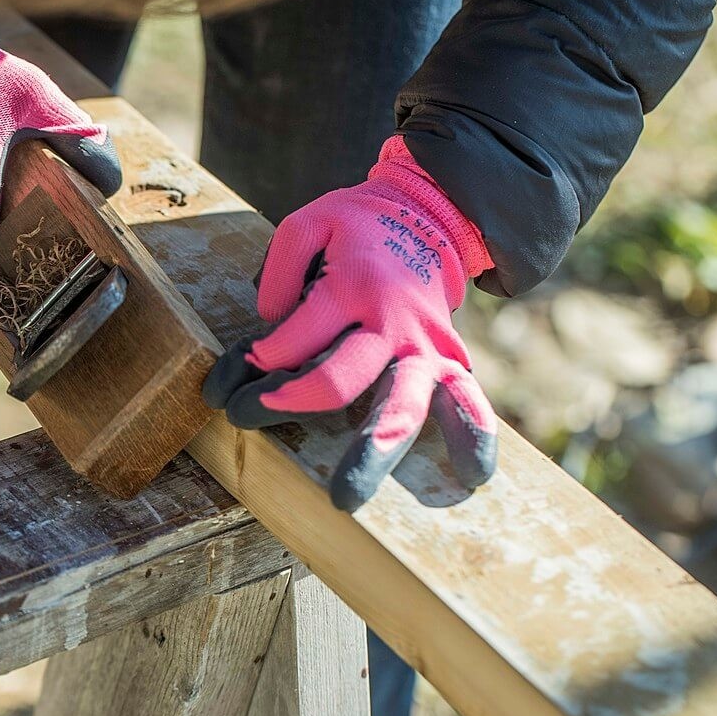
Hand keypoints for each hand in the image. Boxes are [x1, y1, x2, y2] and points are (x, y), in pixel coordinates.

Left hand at [203, 136, 497, 509]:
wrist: (429, 219)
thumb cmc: (359, 228)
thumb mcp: (311, 222)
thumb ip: (282, 265)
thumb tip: (269, 316)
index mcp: (353, 286)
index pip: (296, 337)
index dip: (260, 357)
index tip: (241, 369)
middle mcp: (391, 323)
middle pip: (342, 379)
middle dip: (292, 404)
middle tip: (245, 416)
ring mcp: (424, 347)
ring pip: (403, 405)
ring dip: (373, 452)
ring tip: (344, 496)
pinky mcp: (450, 361)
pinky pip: (469, 401)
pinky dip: (475, 436)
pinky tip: (474, 475)